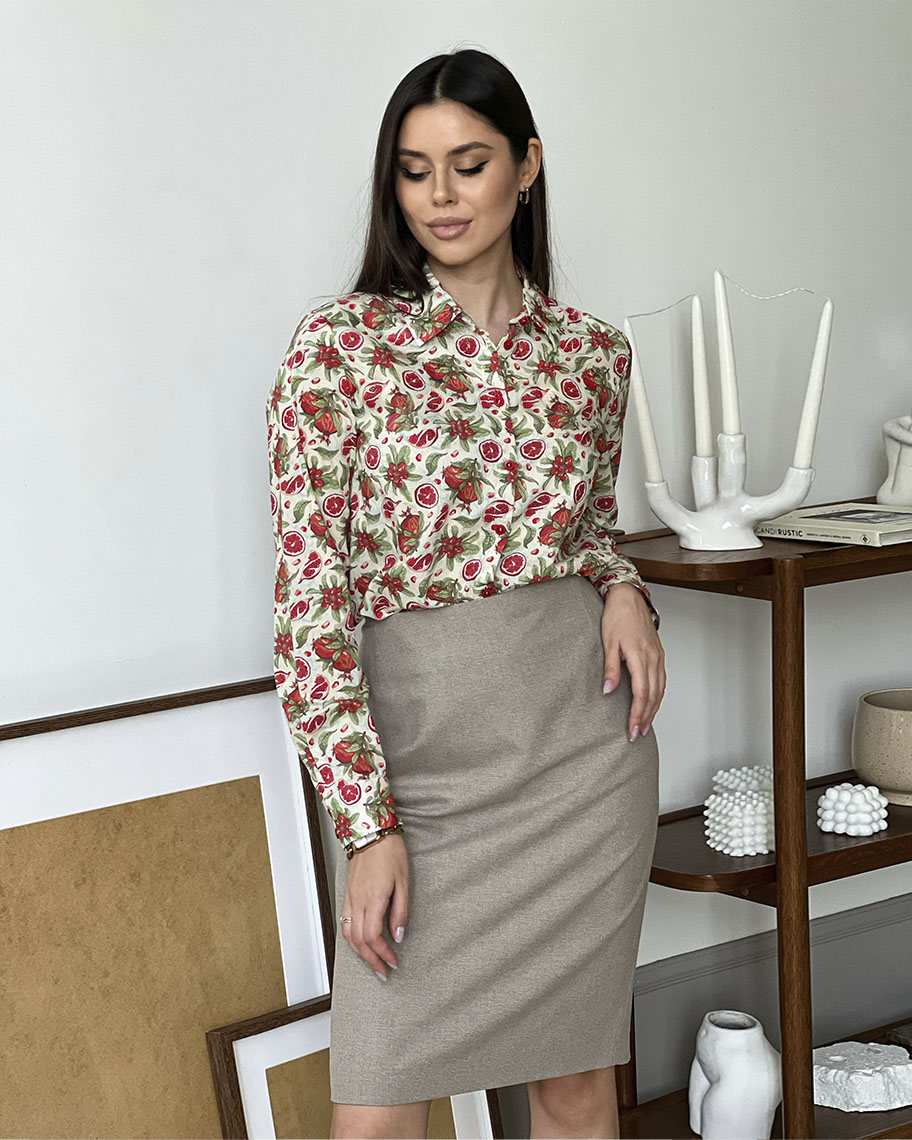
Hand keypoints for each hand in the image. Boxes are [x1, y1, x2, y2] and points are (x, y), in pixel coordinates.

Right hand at [341, 833, 408, 980]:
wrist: (371, 833)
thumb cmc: (390, 853)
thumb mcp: (404, 881)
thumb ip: (401, 911)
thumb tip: (398, 936)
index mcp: (373, 899)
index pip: (372, 937)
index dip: (382, 954)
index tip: (394, 962)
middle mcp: (357, 902)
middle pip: (358, 941)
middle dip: (371, 960)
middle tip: (383, 972)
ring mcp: (350, 898)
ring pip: (348, 935)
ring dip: (360, 953)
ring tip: (372, 963)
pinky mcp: (348, 895)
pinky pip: (344, 923)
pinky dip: (351, 939)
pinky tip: (359, 944)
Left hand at [601, 582, 665, 740]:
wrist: (628, 597)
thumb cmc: (617, 616)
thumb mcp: (608, 642)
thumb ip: (611, 668)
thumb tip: (608, 690)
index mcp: (640, 657)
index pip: (641, 694)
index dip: (637, 714)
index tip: (632, 728)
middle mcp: (653, 659)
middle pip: (653, 696)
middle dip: (646, 717)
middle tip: (637, 733)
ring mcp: (658, 657)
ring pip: (660, 689)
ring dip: (654, 709)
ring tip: (646, 724)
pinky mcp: (659, 654)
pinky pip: (662, 680)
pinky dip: (658, 695)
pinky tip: (653, 702)